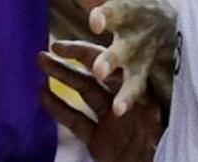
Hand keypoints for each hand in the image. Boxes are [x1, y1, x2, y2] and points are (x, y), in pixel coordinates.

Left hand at [23, 0, 176, 112]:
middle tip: (93, 18)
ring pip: (126, 51)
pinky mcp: (141, 69)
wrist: (161, 22)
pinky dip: (127, 96)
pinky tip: (117, 109)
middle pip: (119, 11)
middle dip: (108, 14)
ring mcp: (137, 41)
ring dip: (114, 59)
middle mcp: (127, 12)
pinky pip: (135, 85)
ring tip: (101, 69)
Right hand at [39, 44, 162, 161]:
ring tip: (39, 62)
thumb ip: (143, 111)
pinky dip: (59, 108)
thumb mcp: (155, 132)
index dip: (95, 56)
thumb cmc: (158, 155)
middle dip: (72, 61)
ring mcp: (113, 125)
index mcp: (143, 101)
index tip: (74, 46)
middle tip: (48, 49)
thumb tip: (133, 86)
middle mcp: (128, 107)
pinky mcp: (100, 143)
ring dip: (61, 77)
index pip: (118, 69)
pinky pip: (77, 121)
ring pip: (83, 94)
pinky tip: (41, 94)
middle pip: (98, 77)